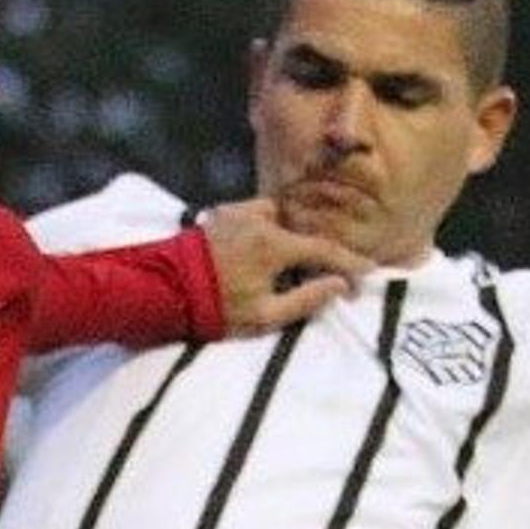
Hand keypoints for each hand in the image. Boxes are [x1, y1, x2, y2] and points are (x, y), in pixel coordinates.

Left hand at [196, 199, 375, 332]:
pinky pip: (256, 215)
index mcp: (274, 244)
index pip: (323, 250)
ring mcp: (238, 212)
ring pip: (279, 218)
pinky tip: (262, 249)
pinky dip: (267, 228)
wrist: (162, 291)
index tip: (367, 273)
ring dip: (290, 236)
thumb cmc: (214, 309)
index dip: (348, 263)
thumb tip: (338, 285)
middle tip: (327, 274)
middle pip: (302, 230)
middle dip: (317, 251)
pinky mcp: (221, 214)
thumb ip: (306, 299)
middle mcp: (260, 219)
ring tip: (290, 263)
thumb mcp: (264, 316)